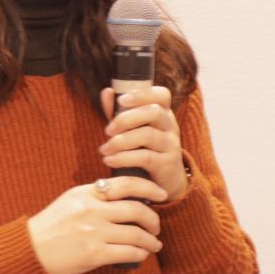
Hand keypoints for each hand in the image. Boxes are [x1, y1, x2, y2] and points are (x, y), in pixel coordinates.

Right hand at [26, 177, 164, 273]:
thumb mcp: (69, 202)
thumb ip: (93, 197)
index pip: (125, 184)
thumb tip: (122, 197)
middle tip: (156, 226)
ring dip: (151, 240)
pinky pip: (129, 251)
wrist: (29, 250)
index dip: (148, 188)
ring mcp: (93, 232)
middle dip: (153, 219)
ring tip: (154, 244)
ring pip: (137, 233)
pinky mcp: (94, 253)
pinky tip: (142, 254)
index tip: (160, 194)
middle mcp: (91, 210)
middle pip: (137, 209)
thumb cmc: (49, 228)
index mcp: (85, 193)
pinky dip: (140, 253)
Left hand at [101, 86, 186, 201]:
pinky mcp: (167, 164)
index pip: (161, 94)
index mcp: (163, 113)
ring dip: (121, 142)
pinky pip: (146, 157)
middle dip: (125, 119)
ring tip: (104, 149)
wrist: (166, 181)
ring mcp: (171, 145)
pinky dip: (124, 158)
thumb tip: (107, 92)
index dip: (142, 94)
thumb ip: (119, 111)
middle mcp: (170, 126)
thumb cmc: (146, 149)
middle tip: (107, 130)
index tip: (121, 100)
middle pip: (153, 112)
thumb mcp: (133, 129)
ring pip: (147, 135)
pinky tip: (109, 160)